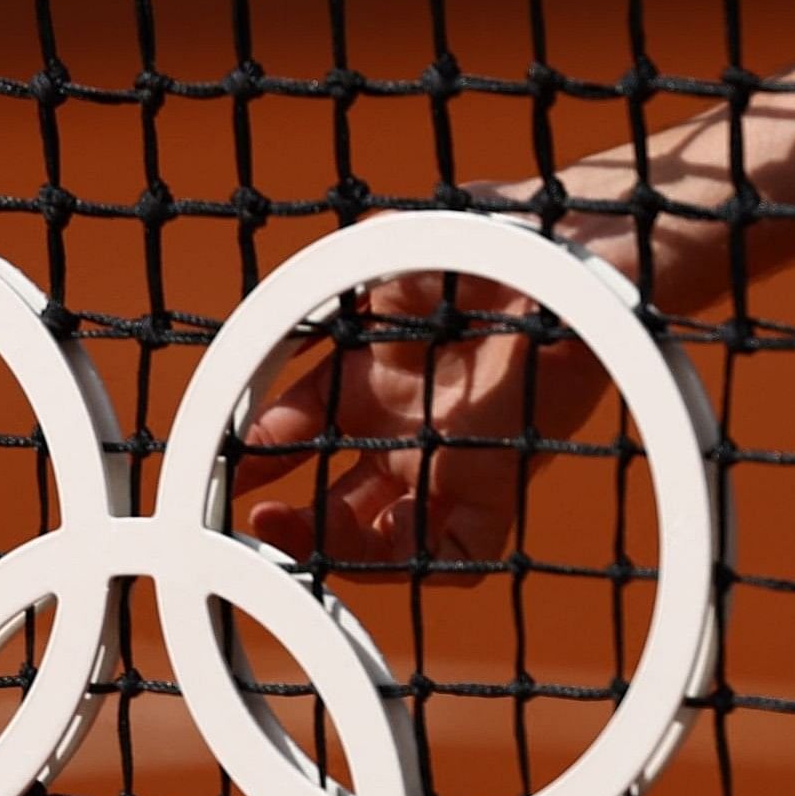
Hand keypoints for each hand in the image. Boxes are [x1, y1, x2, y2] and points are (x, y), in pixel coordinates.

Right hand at [228, 249, 620, 583]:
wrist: (573, 246)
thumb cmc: (486, 238)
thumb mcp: (383, 257)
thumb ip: (323, 301)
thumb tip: (261, 343)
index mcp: (368, 375)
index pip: (297, 430)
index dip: (255, 451)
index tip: (221, 458)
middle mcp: (404, 426)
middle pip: (334, 500)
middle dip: (285, 522)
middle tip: (242, 521)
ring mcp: (454, 459)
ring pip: (385, 536)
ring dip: (334, 547)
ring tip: (291, 539)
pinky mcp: (504, 480)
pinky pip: (462, 549)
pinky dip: (422, 557)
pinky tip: (387, 535)